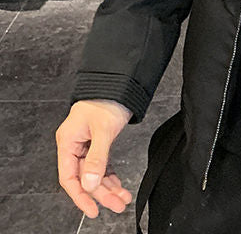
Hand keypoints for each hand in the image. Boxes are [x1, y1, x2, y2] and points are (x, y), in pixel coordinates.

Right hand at [55, 99, 133, 217]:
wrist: (120, 81)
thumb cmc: (108, 98)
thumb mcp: (103, 129)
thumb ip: (97, 157)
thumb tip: (89, 183)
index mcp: (68, 141)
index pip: (69, 177)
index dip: (80, 196)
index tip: (93, 209)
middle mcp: (74, 144)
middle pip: (84, 178)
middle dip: (101, 193)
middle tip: (117, 204)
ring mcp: (85, 144)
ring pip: (94, 173)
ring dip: (108, 187)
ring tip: (122, 198)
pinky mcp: (97, 142)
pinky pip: (101, 165)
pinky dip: (110, 176)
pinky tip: (118, 185)